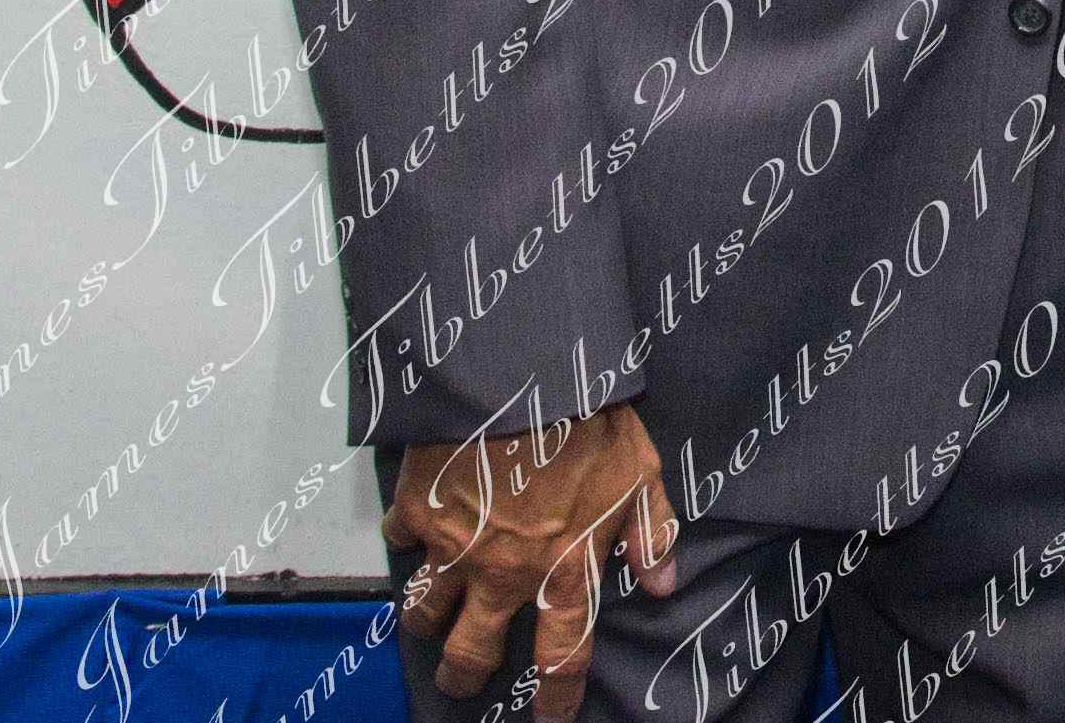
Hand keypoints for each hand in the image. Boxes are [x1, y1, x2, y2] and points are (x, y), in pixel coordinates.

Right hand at [386, 405, 680, 719]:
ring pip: (423, 613)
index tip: (549, 721)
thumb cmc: (594, 422)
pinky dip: (406, 540)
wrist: (526, 377)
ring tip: (428, 624)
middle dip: (463, 677)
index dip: (556, 697)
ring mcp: (454, 549)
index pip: (563, 655)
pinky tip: (413, 533)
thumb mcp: (642, 474)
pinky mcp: (416, 514)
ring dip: (425, 623)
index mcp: (565, 569)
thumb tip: (664, 581)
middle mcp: (505, 574)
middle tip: (461, 682)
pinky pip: (400, 543)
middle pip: (471, 653)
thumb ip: (652, 532)